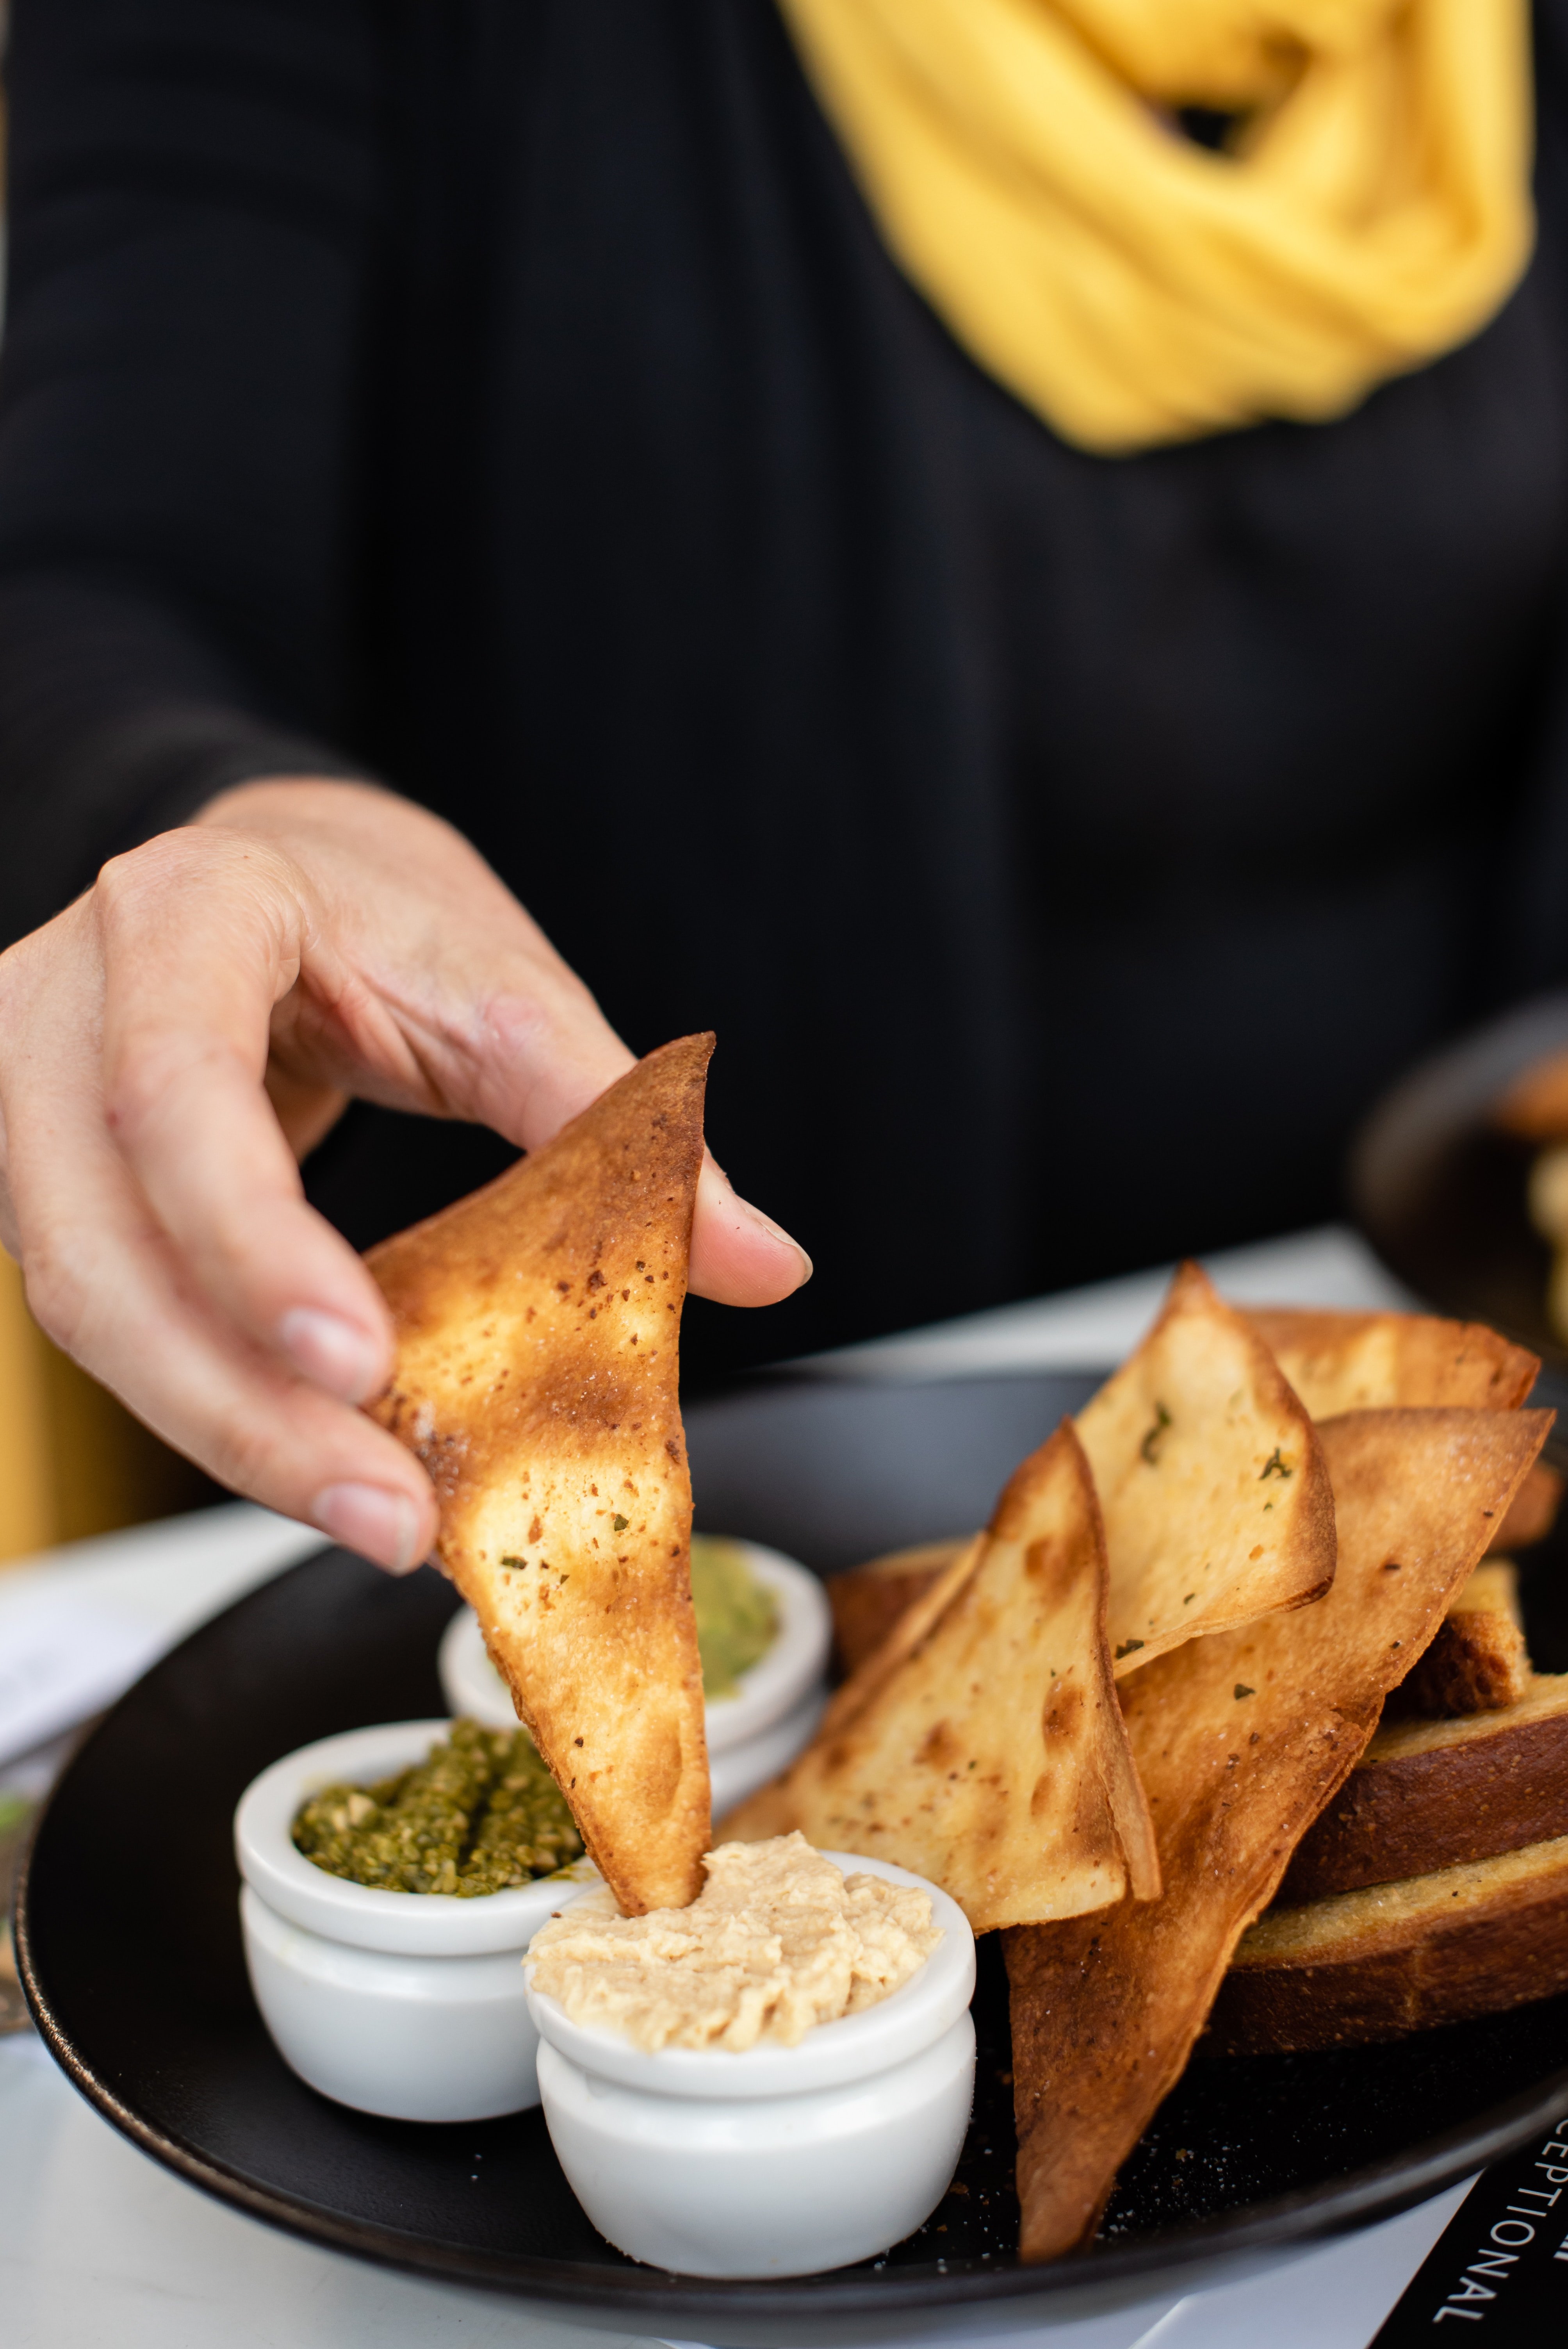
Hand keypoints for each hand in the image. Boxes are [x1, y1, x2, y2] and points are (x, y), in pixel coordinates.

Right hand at [0, 778, 810, 1569]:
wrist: (278, 873)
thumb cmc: (383, 920)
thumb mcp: (507, 990)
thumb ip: (622, 1121)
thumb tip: (764, 1261)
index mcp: (183, 917)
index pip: (177, 1092)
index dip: (254, 1241)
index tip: (361, 1359)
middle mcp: (61, 1008)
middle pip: (103, 1244)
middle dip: (243, 1404)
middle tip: (389, 1507)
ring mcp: (19, 1097)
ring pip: (83, 1307)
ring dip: (227, 1432)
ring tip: (375, 1511)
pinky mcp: (34, 1178)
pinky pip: (103, 1317)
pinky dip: (210, 1398)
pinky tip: (314, 1455)